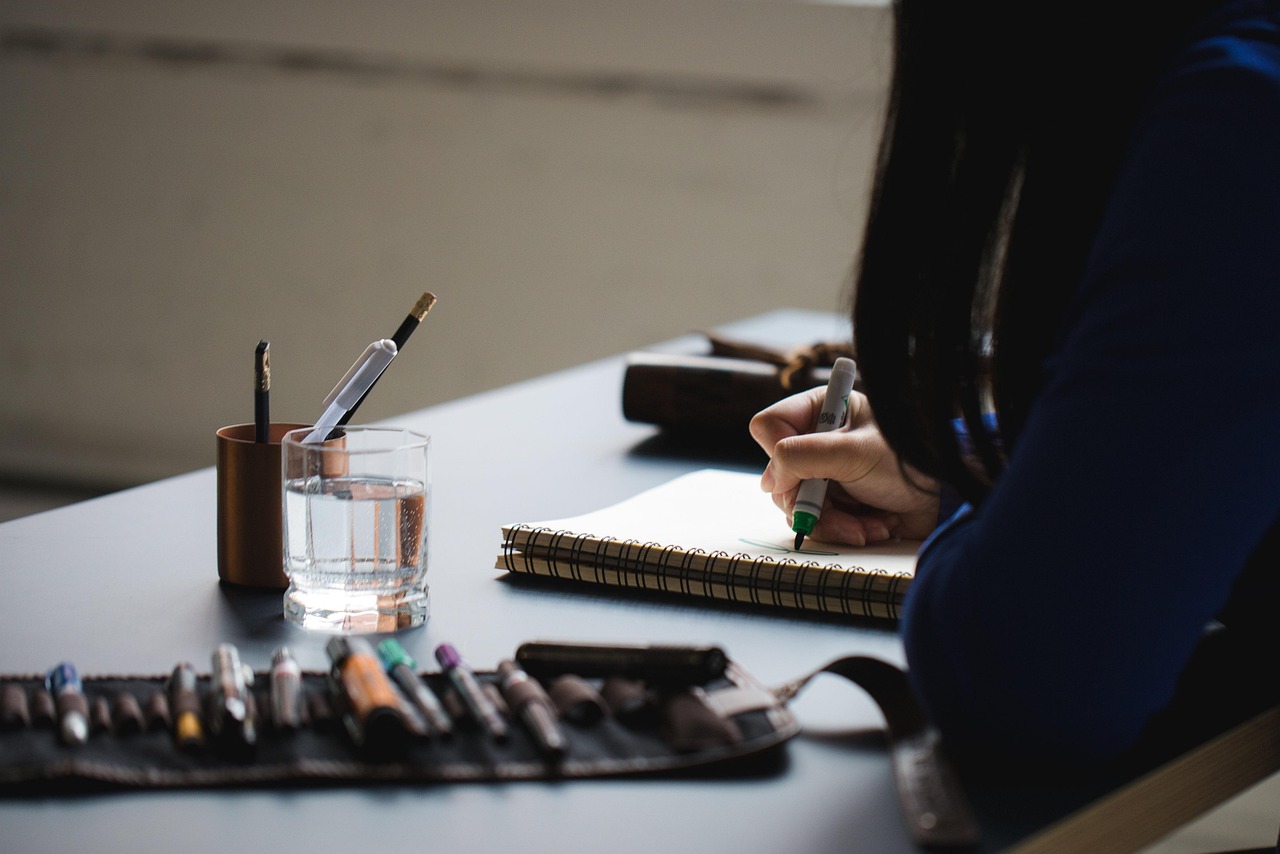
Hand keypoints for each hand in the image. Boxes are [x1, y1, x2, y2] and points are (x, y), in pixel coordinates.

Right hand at [749, 387, 940, 544]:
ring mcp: (825, 474)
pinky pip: (820, 523)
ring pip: (796, 506)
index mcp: (821, 411)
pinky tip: (873, 527)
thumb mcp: (853, 452)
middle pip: (778, 476)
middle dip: (809, 502)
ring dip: (832, 523)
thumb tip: (769, 482)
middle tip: (835, 511)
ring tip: (865, 526)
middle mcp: (818, 441)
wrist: (947, 499)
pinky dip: (845, 531)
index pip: (769, 427)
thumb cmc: (908, 461)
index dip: (778, 454)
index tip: (803, 472)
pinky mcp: (838, 503)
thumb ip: (802, 457)